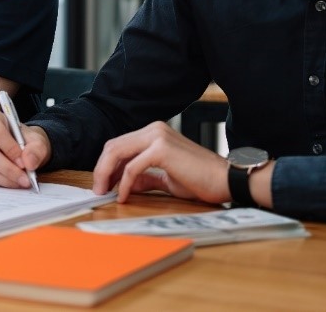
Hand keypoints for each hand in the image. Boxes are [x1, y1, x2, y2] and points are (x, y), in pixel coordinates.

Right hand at [0, 107, 50, 188]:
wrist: (14, 145)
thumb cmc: (22, 139)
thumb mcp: (35, 139)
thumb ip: (36, 149)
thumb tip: (29, 162)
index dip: (10, 150)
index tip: (24, 164)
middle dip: (8, 170)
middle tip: (24, 180)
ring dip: (3, 179)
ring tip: (19, 182)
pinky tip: (8, 181)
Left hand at [92, 121, 229, 203]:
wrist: (227, 179)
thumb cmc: (201, 179)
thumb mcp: (167, 178)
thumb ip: (146, 178)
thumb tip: (126, 184)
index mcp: (154, 132)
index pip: (119, 145)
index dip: (106, 164)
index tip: (102, 183)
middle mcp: (153, 129)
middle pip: (113, 146)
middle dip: (101, 169)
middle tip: (98, 189)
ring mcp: (157, 137)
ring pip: (118, 153)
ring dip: (106, 174)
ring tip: (104, 192)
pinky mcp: (161, 150)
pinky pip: (133, 168)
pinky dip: (125, 183)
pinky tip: (124, 196)